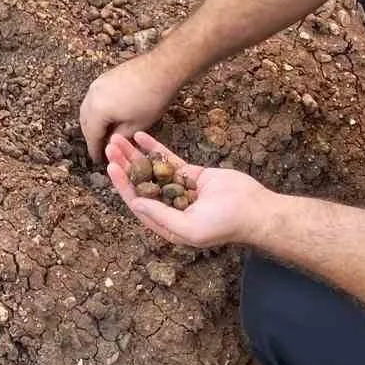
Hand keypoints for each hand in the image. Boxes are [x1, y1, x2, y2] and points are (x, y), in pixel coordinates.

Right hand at [80, 50, 184, 161]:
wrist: (161, 69)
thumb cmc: (151, 99)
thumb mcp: (137, 126)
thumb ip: (119, 136)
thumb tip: (112, 142)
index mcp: (97, 110)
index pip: (91, 135)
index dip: (94, 149)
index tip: (97, 160)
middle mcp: (92, 95)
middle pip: (85, 121)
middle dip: (91, 135)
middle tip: (100, 147)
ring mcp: (97, 83)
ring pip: (88, 107)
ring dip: (92, 121)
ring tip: (104, 132)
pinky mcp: (105, 77)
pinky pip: (94, 97)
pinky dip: (97, 109)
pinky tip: (109, 114)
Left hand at [106, 131, 272, 248]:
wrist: (254, 209)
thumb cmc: (224, 225)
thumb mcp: (191, 228)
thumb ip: (162, 216)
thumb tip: (134, 203)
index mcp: (166, 223)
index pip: (138, 202)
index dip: (123, 185)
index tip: (111, 167)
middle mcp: (169, 206)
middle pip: (140, 183)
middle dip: (124, 166)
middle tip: (110, 147)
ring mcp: (179, 188)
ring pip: (151, 169)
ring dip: (135, 155)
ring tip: (118, 139)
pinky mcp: (191, 174)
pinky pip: (168, 160)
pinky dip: (154, 148)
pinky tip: (140, 136)